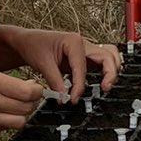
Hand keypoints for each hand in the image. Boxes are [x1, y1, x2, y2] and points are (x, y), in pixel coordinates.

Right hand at [0, 66, 43, 131]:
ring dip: (21, 114)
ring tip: (15, 107)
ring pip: (20, 122)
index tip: (36, 88)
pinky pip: (5, 128)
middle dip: (31, 102)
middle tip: (27, 97)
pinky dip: (7, 122)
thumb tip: (28, 84)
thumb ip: (6, 79)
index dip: (37, 90)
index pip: (28, 91)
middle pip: (27, 108)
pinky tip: (1, 114)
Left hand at [1, 27, 119, 99]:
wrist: (27, 41)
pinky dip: (105, 72)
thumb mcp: (42, 64)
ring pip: (109, 57)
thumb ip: (55, 81)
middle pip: (107, 56)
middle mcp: (84, 44)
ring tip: (106, 86)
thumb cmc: (34, 45)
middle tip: (105, 89)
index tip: (73, 99)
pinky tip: (100, 85)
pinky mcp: (84, 58)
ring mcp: (86, 50)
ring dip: (112, 71)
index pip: (83, 67)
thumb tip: (64, 97)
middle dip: (110, 73)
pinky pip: (101, 63)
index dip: (80, 85)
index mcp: (74, 41)